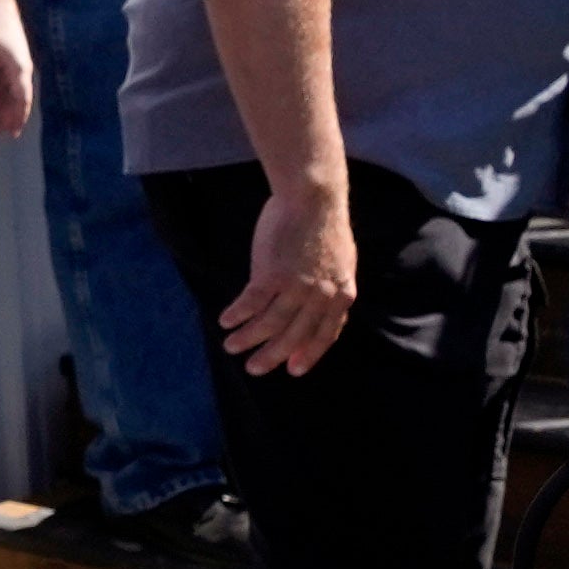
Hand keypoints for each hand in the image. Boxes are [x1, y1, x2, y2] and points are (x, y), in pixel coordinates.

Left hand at [0, 10, 33, 141]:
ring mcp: (15, 65)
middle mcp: (20, 70)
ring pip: (7, 94)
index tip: (12, 134)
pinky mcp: (8, 60)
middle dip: (2, 119)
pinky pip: (2, 84)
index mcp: (19, 69)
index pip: (22, 100)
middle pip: (14, 101)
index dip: (17, 118)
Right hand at [219, 174, 357, 377]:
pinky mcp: (271, 274)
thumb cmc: (324, 226)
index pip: (326, 335)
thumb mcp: (340, 263)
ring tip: (230, 347)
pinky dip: (237, 316)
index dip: (308, 354)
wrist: (313, 199)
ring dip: (248, 339)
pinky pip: (251, 304)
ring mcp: (296, 287)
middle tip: (254, 369)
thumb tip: (316, 307)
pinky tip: (226, 322)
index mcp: (341, 295)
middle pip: (294, 336)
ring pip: (270, 324)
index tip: (292, 369)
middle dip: (272, 356)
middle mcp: (320, 297)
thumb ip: (329, 288)